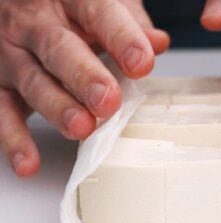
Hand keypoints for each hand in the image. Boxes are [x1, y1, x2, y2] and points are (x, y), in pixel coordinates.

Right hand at [0, 0, 169, 176]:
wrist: (19, 2)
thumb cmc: (71, 6)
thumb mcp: (101, 2)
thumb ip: (129, 20)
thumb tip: (157, 42)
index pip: (100, 14)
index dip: (122, 39)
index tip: (142, 63)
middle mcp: (37, 23)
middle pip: (61, 49)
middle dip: (85, 76)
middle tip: (108, 100)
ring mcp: (13, 52)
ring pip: (33, 80)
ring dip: (57, 106)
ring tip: (82, 127)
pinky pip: (3, 110)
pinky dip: (14, 138)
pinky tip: (28, 161)